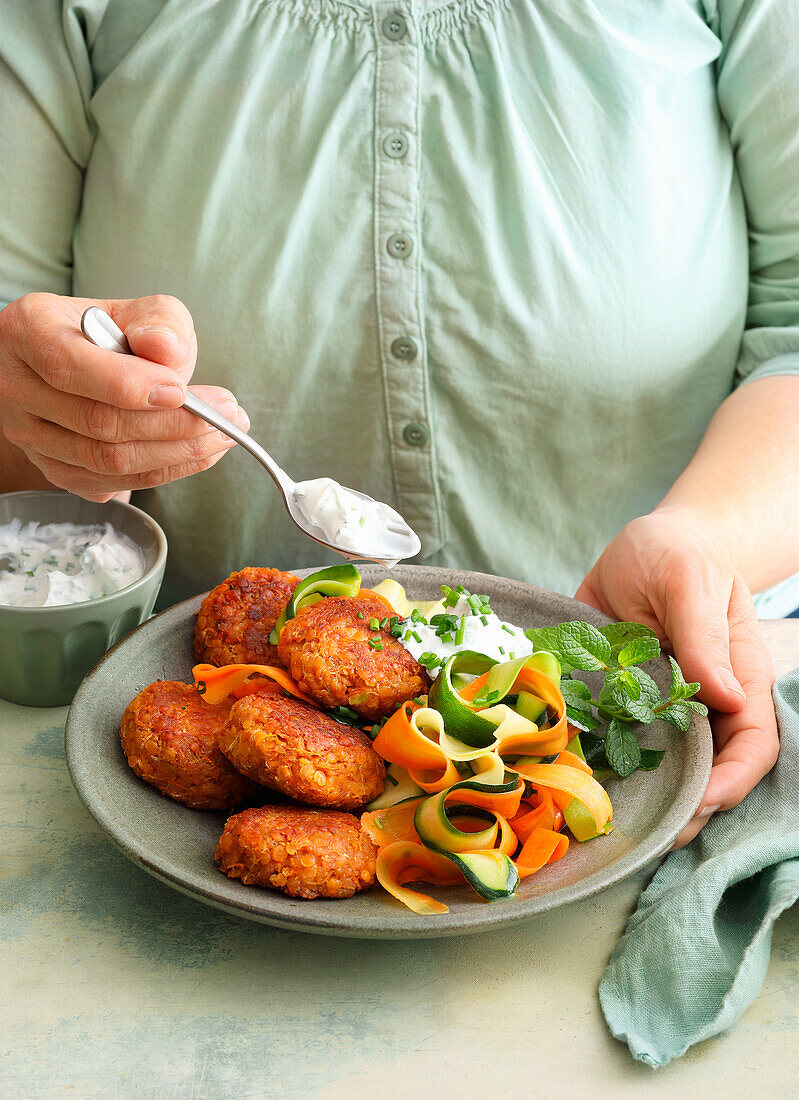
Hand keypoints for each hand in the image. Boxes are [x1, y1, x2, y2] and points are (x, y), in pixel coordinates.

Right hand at [0, 292, 248, 501]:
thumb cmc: (113, 334)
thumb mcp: (140, 311)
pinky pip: (113, 483)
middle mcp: (17, 386)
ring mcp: (31, 435)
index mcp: (28, 331)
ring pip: (107, 461)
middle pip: (97, 422)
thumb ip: (159, 322)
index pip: (70, 366)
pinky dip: (164, 471)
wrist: (84, 365)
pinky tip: (198, 453)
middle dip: (174, 424)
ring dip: (177, 453)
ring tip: (223, 435)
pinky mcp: (55, 470)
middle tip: (227, 415)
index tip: (182, 391)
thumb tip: (166, 349)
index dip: (129, 385)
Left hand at [575, 507, 778, 846]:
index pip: (753, 745)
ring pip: (662, 769)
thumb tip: (725, 694)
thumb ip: (702, 635)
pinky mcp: (619, 705)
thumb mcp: (688, 579)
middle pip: (709, 773)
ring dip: (642, 798)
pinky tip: (573, 783)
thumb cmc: (677, 554)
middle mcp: (704, 704)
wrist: (645, 545)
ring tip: (608, 822)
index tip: (698, 803)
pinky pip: (613, 744)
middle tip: (647, 833)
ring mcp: (660, 709)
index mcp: (739, 677)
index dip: (731, 781)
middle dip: (685, 810)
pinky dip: (598, 767)